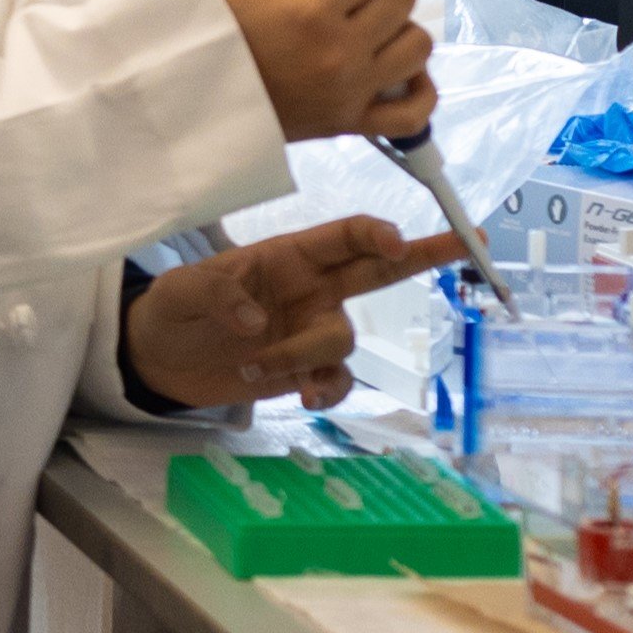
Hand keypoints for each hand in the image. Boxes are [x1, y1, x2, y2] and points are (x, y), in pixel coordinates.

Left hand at [125, 215, 465, 408]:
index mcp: (287, 256)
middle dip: (427, 255)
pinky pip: (336, 381)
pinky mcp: (304, 370)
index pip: (343, 236)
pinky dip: (324, 390)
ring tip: (253, 365)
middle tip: (472, 241)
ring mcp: (312, 330)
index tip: (394, 240)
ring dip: (305, 356)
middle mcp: (312, 289)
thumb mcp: (179, 290)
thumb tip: (257, 323)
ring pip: (343, 340)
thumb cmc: (173, 309)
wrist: (160, 358)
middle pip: (381, 270)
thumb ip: (216, 294)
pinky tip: (300, 397)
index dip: (374, 234)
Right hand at [192, 0, 438, 142]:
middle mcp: (341, 52)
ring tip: (359, 28)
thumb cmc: (191, 31)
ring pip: (417, 46)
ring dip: (394, 30)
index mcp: (309, 10)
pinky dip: (415, 89)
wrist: (175, 101)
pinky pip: (416, 110)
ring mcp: (351, 92)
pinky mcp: (352, 124)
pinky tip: (390, 70)